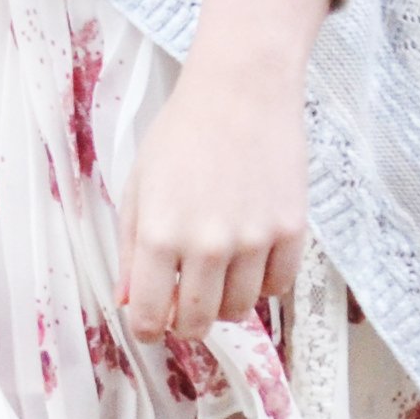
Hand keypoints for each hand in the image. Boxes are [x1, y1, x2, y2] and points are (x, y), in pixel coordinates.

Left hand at [114, 0, 332, 338]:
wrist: (243, 90)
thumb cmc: (183, 131)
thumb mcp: (139, 185)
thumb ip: (130, 247)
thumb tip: (128, 301)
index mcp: (158, 233)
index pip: (150, 316)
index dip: (148, 328)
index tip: (152, 323)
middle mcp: (206, 245)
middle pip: (197, 322)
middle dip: (185, 322)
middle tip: (184, 304)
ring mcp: (253, 240)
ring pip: (239, 309)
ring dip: (224, 301)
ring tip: (217, 272)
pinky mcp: (291, 230)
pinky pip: (278, 287)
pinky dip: (262, 283)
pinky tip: (250, 259)